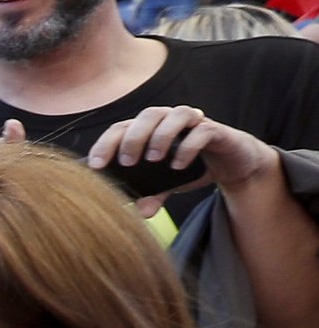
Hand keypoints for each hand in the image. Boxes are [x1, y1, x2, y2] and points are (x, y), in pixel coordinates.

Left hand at [86, 105, 278, 191]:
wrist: (233, 164)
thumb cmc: (191, 168)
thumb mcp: (167, 185)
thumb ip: (151, 194)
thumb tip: (138, 213)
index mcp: (150, 129)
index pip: (121, 128)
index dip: (105, 143)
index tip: (94, 165)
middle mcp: (170, 120)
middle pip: (147, 115)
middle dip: (133, 137)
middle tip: (126, 162)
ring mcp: (195, 122)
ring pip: (175, 114)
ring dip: (161, 135)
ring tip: (153, 160)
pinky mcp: (216, 130)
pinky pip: (202, 130)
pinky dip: (188, 146)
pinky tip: (179, 165)